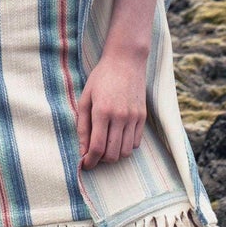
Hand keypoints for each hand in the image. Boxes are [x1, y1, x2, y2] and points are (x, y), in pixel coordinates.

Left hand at [76, 44, 147, 168]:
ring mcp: (134, 118)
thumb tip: (82, 150)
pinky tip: (117, 138)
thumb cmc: (101, 78)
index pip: (97, 147)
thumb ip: (82, 126)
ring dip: (114, 155)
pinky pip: (136, 143)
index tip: (85, 165)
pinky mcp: (143, 117)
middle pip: (112, 154)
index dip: (90, 161)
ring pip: (126, 152)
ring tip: (106, 146)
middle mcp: (120, 117)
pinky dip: (126, 146)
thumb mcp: (85, 99)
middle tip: (94, 155)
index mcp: (102, 112)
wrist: (126, 61)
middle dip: (101, 160)